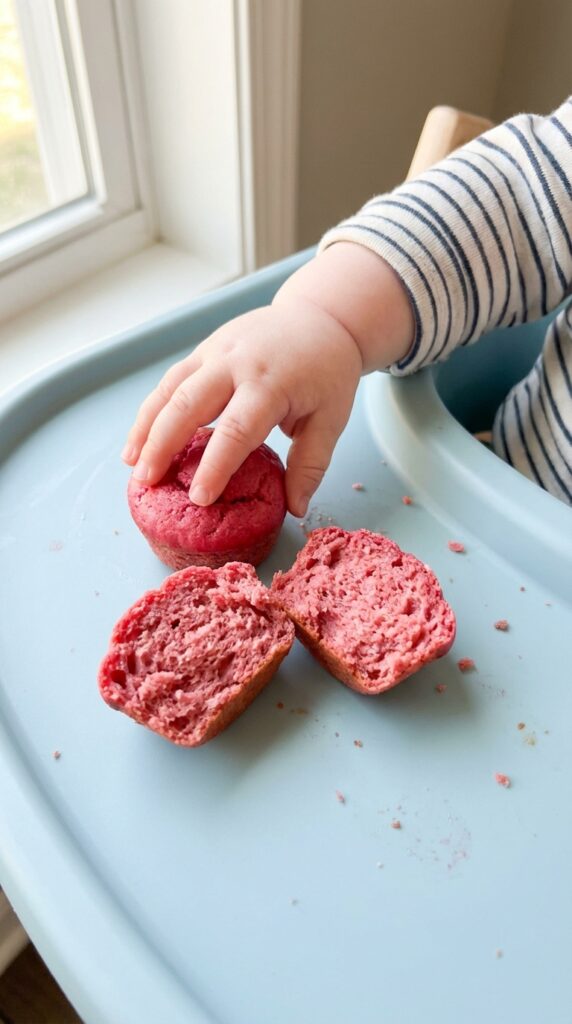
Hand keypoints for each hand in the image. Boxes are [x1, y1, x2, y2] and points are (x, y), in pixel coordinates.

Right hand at [121, 296, 362, 517]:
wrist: (321, 316)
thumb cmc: (327, 371)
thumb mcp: (331, 419)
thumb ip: (311, 464)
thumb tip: (295, 508)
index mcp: (271, 383)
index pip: (236, 430)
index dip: (215, 466)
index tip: (199, 498)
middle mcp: (237, 364)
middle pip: (188, 405)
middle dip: (162, 445)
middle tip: (146, 483)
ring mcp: (216, 351)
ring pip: (170, 389)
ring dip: (146, 427)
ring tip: (132, 464)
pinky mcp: (205, 349)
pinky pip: (172, 380)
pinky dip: (152, 409)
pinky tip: (140, 438)